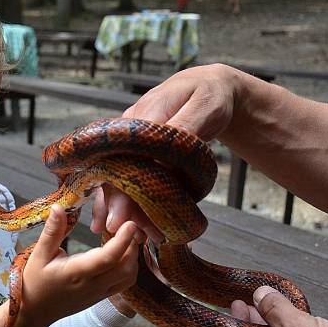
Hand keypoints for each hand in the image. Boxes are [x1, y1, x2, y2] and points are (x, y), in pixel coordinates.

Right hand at [21, 205, 143, 326]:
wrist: (35, 312)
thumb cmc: (35, 282)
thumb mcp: (39, 254)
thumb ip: (52, 231)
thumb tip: (59, 206)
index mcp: (76, 273)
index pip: (107, 258)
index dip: (122, 240)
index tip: (129, 223)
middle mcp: (92, 285)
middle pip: (125, 268)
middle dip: (132, 246)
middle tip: (129, 227)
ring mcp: (99, 294)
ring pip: (128, 277)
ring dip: (133, 258)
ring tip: (126, 239)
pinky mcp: (102, 297)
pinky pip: (124, 284)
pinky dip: (130, 267)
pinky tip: (122, 254)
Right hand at [91, 64, 239, 240]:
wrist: (212, 90)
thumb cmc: (209, 96)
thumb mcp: (204, 107)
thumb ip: (184, 128)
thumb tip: (162, 156)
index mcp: (140, 118)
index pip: (124, 158)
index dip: (120, 189)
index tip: (120, 216)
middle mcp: (128, 133)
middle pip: (115, 173)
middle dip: (118, 206)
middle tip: (124, 232)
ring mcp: (131, 145)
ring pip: (118, 180)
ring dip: (123, 209)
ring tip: (134, 235)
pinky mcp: (138, 156)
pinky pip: (128, 181)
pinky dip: (126, 203)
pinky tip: (125, 225)